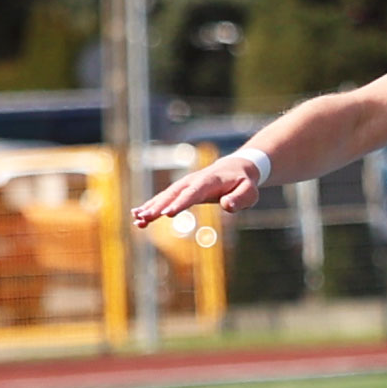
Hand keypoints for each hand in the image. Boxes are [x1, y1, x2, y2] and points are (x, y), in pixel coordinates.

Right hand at [132, 152, 268, 226]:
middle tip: (144, 218)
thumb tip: (227, 206)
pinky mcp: (181, 190)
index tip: (166, 214)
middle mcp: (192, 181)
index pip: (193, 193)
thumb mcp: (249, 191)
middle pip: (173, 194)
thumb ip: (240, 199)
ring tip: (137, 219)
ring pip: (165, 196)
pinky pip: (165, 198)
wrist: (235, 168)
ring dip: (150, 207)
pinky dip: (152, 206)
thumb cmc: (244, 182)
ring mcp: (185, 184)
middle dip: (158, 206)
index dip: (179, 203)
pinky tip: (139, 217)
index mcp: (209, 182)